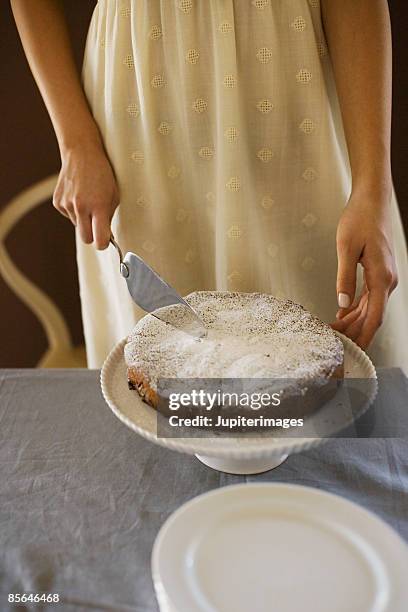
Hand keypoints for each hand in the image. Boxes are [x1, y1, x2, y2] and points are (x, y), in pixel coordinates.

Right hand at [53, 141, 118, 248]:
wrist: (81, 154)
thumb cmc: (101, 173)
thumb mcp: (114, 194)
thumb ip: (109, 216)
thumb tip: (106, 233)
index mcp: (98, 207)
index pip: (99, 240)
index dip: (103, 244)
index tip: (104, 242)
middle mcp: (81, 207)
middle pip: (86, 239)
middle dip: (92, 235)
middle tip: (98, 225)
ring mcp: (67, 205)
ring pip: (77, 226)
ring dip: (83, 219)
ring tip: (88, 201)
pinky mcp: (58, 202)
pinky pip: (69, 216)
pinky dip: (74, 210)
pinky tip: (78, 196)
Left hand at [331, 187, 397, 348]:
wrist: (372, 200)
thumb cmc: (359, 219)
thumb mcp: (346, 248)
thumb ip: (344, 277)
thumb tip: (341, 303)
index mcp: (382, 277)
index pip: (375, 316)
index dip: (364, 336)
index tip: (356, 352)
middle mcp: (387, 281)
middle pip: (372, 316)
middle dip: (354, 332)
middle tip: (335, 344)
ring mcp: (385, 277)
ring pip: (370, 308)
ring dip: (353, 321)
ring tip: (334, 332)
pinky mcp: (378, 273)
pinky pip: (368, 297)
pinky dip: (355, 308)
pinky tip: (342, 314)